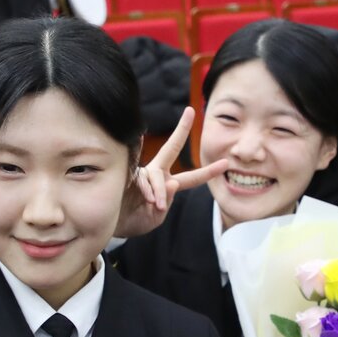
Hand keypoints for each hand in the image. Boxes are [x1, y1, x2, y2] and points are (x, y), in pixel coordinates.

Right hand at [114, 107, 228, 238]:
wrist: (112, 225)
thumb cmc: (135, 221)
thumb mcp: (155, 218)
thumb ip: (166, 203)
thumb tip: (173, 182)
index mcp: (168, 184)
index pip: (192, 178)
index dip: (208, 171)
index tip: (226, 163)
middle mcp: (157, 173)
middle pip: (171, 148)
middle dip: (182, 130)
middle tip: (190, 111)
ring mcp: (142, 171)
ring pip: (157, 175)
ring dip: (159, 191)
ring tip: (155, 204)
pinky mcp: (127, 172)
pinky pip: (141, 176)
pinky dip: (146, 187)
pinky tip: (144, 184)